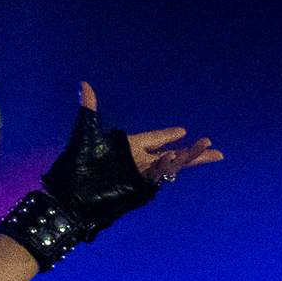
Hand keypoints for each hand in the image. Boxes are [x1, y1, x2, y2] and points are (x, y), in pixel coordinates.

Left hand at [80, 81, 221, 188]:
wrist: (69, 196)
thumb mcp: (85, 134)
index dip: (167, 135)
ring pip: (170, 165)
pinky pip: (157, 176)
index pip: (153, 138)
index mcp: (127, 147)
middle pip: (170, 154)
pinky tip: (175, 157)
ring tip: (207, 149)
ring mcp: (139, 176)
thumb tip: (85, 84)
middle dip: (192, 151)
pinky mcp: (138, 188)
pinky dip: (166, 167)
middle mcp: (136, 161)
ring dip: (188, 157)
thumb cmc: (74, 165)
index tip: (183, 131)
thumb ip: (89, 110)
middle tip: (212, 146)